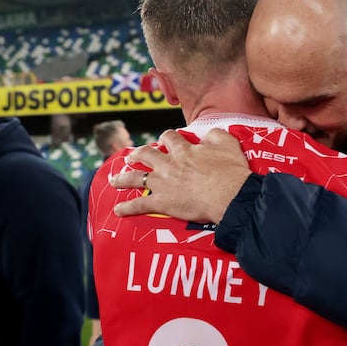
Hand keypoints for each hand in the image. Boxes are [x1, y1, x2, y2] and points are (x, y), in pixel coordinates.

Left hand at [110, 129, 252, 222]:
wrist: (229, 196)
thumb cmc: (231, 172)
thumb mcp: (228, 144)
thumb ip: (215, 136)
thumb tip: (208, 135)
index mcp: (184, 150)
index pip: (169, 138)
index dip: (166, 138)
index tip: (165, 140)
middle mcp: (169, 164)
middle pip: (146, 154)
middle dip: (137, 154)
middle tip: (132, 157)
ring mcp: (162, 183)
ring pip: (136, 177)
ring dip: (123, 178)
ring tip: (115, 179)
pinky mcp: (161, 202)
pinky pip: (139, 204)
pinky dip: (127, 208)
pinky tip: (118, 210)